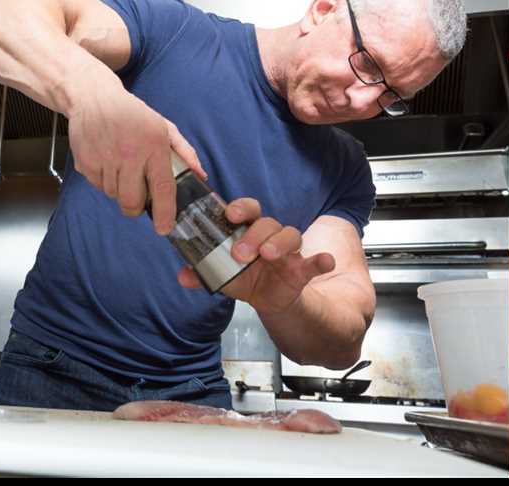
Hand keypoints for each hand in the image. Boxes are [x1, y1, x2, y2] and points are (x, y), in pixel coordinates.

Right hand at [68, 88, 205, 234]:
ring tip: (122, 168)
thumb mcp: (164, 127)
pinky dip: (105, 182)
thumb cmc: (133, 114)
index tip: (165, 228)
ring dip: (121, 191)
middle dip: (137, 207)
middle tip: (140, 197)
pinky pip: (98, 187)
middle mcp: (129, 155)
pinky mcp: (85, 163)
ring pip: (114, 196)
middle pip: (132, 201)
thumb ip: (185, 152)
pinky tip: (108, 163)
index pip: (162, 187)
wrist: (94, 98)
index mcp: (153, 146)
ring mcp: (105, 160)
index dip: (165, 211)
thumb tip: (200, 175)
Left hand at [177, 198, 335, 314]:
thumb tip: (183, 275)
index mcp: (250, 231)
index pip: (249, 210)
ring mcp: (289, 251)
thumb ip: (203, 273)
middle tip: (240, 253)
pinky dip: (321, 260)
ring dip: (279, 243)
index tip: (230, 215)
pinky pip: (315, 261)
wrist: (268, 299)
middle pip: (268, 223)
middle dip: (254, 235)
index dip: (241, 208)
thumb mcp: (222, 275)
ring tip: (268, 255)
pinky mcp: (303, 268)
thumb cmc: (246, 277)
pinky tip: (325, 262)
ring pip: (291, 235)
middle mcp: (271, 236)